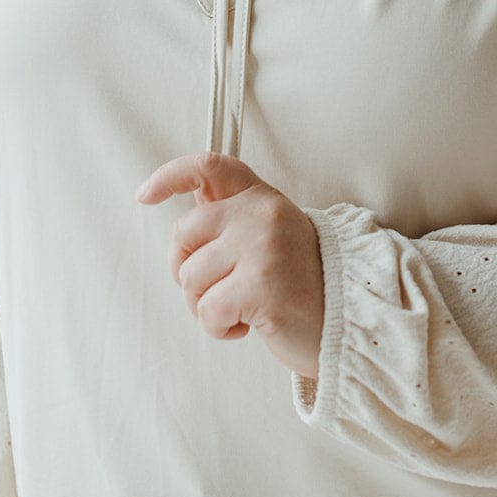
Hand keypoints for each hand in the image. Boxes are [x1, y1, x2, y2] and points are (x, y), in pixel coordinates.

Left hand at [136, 151, 323, 379]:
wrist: (352, 322)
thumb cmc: (304, 286)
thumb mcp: (274, 237)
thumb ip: (234, 219)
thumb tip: (190, 207)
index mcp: (262, 199)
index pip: (210, 167)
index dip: (170, 176)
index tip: (145, 194)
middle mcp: (261, 215)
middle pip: (183, 234)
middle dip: (186, 269)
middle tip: (218, 289)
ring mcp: (261, 247)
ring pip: (190, 278)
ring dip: (206, 305)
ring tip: (242, 309)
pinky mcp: (260, 286)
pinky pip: (207, 312)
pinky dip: (220, 329)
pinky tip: (249, 325)